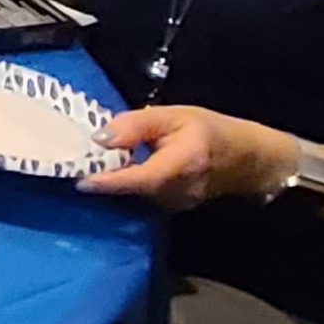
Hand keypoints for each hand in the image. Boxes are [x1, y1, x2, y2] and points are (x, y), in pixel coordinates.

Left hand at [80, 105, 294, 207]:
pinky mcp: (171, 207)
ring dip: (113, 181)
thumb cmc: (210, 130)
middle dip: (103, 177)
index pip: (139, 178)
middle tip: (77, 161)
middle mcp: (176, 191)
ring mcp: (175, 204)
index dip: (108, 181)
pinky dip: (126, 184)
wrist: (246, 159)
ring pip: (134, 195)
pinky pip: (141, 196)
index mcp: (181, 164)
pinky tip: (116, 169)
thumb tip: (101, 138)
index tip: (80, 179)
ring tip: (93, 162)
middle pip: (130, 189)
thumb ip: (137, 125)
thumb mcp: (174, 116)